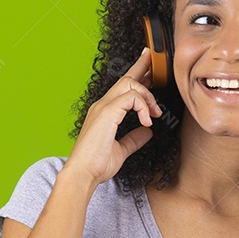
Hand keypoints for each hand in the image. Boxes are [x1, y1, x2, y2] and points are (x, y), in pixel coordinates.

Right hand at [64, 47, 161, 188]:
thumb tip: (147, 131)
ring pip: (130, 84)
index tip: (149, 69)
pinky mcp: (107, 113)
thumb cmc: (96, 165)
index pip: (122, 88)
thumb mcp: (120, 150)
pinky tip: (147, 120)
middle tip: (155, 62)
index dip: (136, 76)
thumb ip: (133, 139)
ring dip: (148, 97)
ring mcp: (103, 107)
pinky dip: (143, 107)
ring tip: (155, 113)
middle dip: (142, 68)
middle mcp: (102, 106)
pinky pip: (131, 98)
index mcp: (104, 113)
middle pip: (126, 79)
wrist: (83, 174)